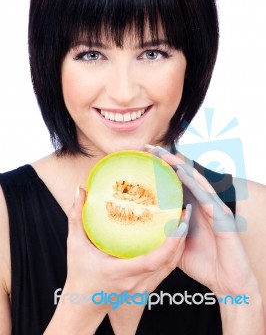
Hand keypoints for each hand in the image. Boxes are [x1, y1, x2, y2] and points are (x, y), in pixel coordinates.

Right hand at [66, 186, 191, 303]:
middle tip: (185, 213)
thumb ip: (76, 217)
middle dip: (180, 237)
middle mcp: (136, 282)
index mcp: (121, 272)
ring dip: (180, 245)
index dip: (169, 244)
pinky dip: (174, 253)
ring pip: (170, 266)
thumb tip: (80, 190)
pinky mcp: (146, 287)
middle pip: (168, 261)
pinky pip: (166, 269)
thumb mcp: (74, 245)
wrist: (83, 305)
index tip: (178, 225)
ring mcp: (143, 286)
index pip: (152, 260)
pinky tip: (175, 237)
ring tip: (184, 221)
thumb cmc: (79, 275)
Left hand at [145, 145, 257, 296]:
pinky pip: (206, 196)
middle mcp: (203, 205)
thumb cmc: (204, 264)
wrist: (227, 282)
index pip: (175, 184)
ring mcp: (214, 208)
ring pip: (195, 181)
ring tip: (163, 154)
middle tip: (150, 149)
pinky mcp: (222, 217)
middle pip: (184, 177)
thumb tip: (142, 231)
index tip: (143, 159)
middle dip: (168, 161)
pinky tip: (182, 173)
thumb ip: (164, 234)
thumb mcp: (176, 246)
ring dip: (179, 166)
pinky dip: (194, 183)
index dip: (161, 170)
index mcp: (192, 209)